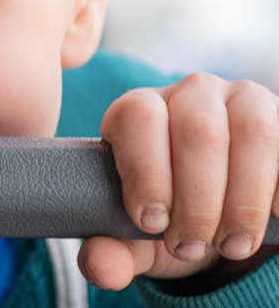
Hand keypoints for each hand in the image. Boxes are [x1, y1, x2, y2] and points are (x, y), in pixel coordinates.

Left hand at [79, 73, 278, 289]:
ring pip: (252, 132)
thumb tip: (100, 268)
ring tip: (233, 245)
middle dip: (197, 201)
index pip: (137, 118)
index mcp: (139, 109)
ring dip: (244, 199)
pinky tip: (271, 220)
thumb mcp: (136, 236)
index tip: (152, 224)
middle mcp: (190, 94)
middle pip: (197, 130)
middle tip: (191, 247)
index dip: (146, 173)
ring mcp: (243, 99)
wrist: (220, 213)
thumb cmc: (168, 214)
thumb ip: (112, 250)